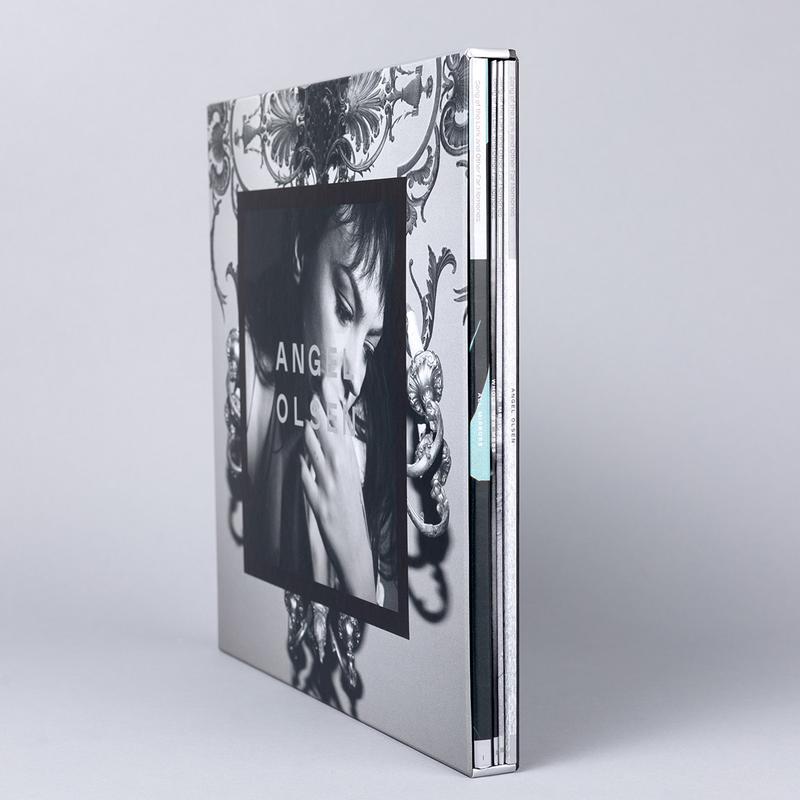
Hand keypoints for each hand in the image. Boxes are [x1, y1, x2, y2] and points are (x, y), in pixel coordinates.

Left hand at [299, 387, 375, 602]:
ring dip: (310, 436)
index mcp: (353, 468)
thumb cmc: (354, 514)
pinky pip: (306, 477)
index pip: (343, 432)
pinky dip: (304, 467)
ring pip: (315, 451)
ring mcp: (329, 487)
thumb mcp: (354, 482)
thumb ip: (343, 461)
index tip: (328, 392)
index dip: (335, 410)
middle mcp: (342, 474)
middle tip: (314, 398)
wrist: (354, 545)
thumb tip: (334, 441)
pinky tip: (301, 459)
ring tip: (307, 423)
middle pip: (328, 436)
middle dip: (320, 414)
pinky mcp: (317, 501)